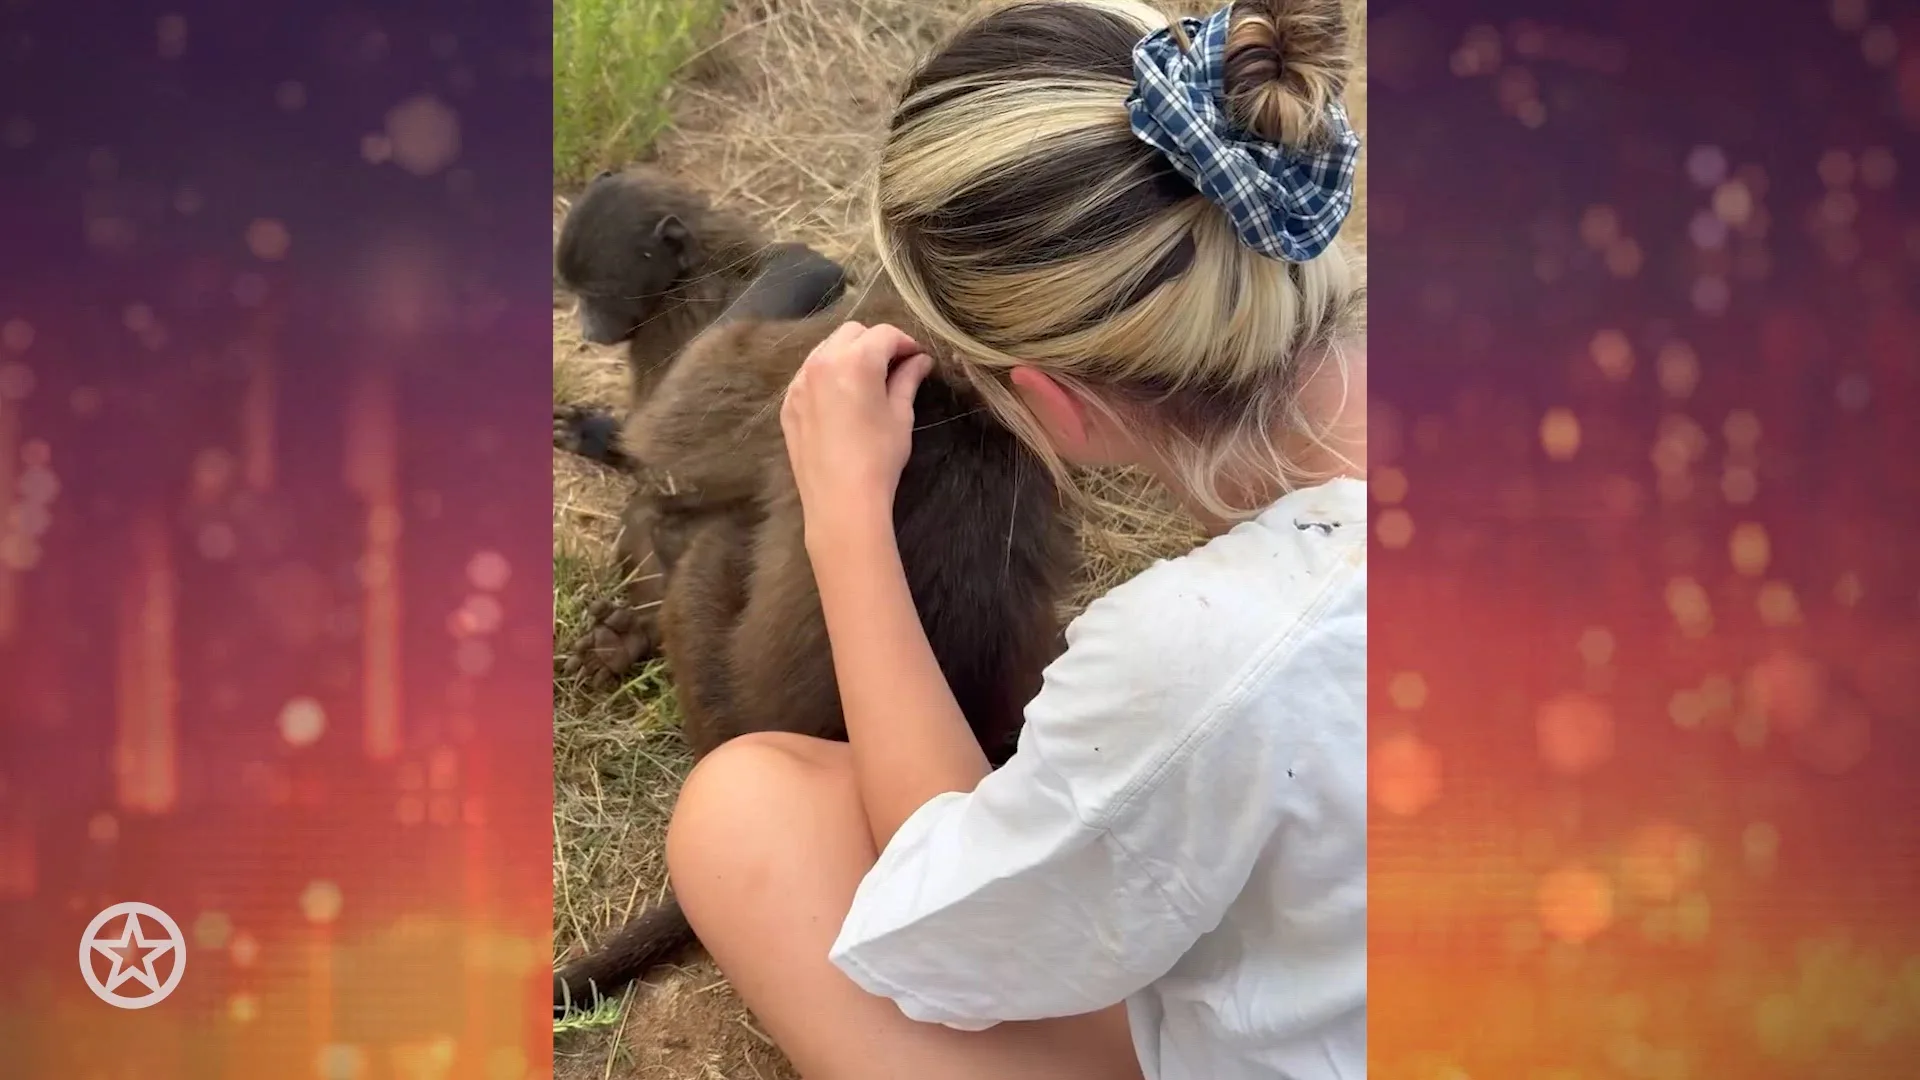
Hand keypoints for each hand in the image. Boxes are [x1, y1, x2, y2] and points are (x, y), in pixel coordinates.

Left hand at [780, 321, 934, 547]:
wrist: (840, 501)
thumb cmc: (878, 457)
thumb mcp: (900, 415)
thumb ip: (908, 380)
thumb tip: (920, 361)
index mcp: (855, 361)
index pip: (884, 334)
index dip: (905, 343)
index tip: (916, 359)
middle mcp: (822, 362)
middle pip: (852, 333)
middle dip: (875, 343)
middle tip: (892, 368)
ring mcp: (800, 382)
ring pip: (826, 349)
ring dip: (848, 355)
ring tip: (866, 381)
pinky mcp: (789, 403)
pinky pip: (809, 375)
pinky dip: (827, 375)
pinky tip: (841, 399)